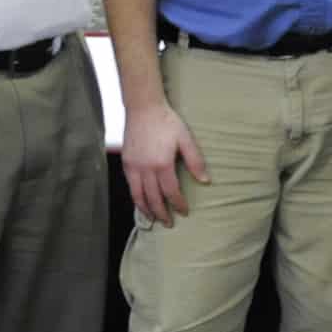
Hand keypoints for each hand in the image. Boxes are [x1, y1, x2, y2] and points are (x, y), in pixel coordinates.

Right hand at [122, 102, 207, 226]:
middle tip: (169, 223)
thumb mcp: (186, 139)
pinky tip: (141, 202)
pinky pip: (130, 186)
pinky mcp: (126, 163)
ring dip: (146, 210)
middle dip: (162, 213)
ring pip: (138, 196)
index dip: (178, 204)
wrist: (144, 108)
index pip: (171, 192)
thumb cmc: (167, 122)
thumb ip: (195, 161)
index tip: (184, 212)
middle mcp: (145, 169)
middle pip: (153, 198)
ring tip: (154, 219)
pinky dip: (136, 198)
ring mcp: (133, 167)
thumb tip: (205, 181)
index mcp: (162, 164)